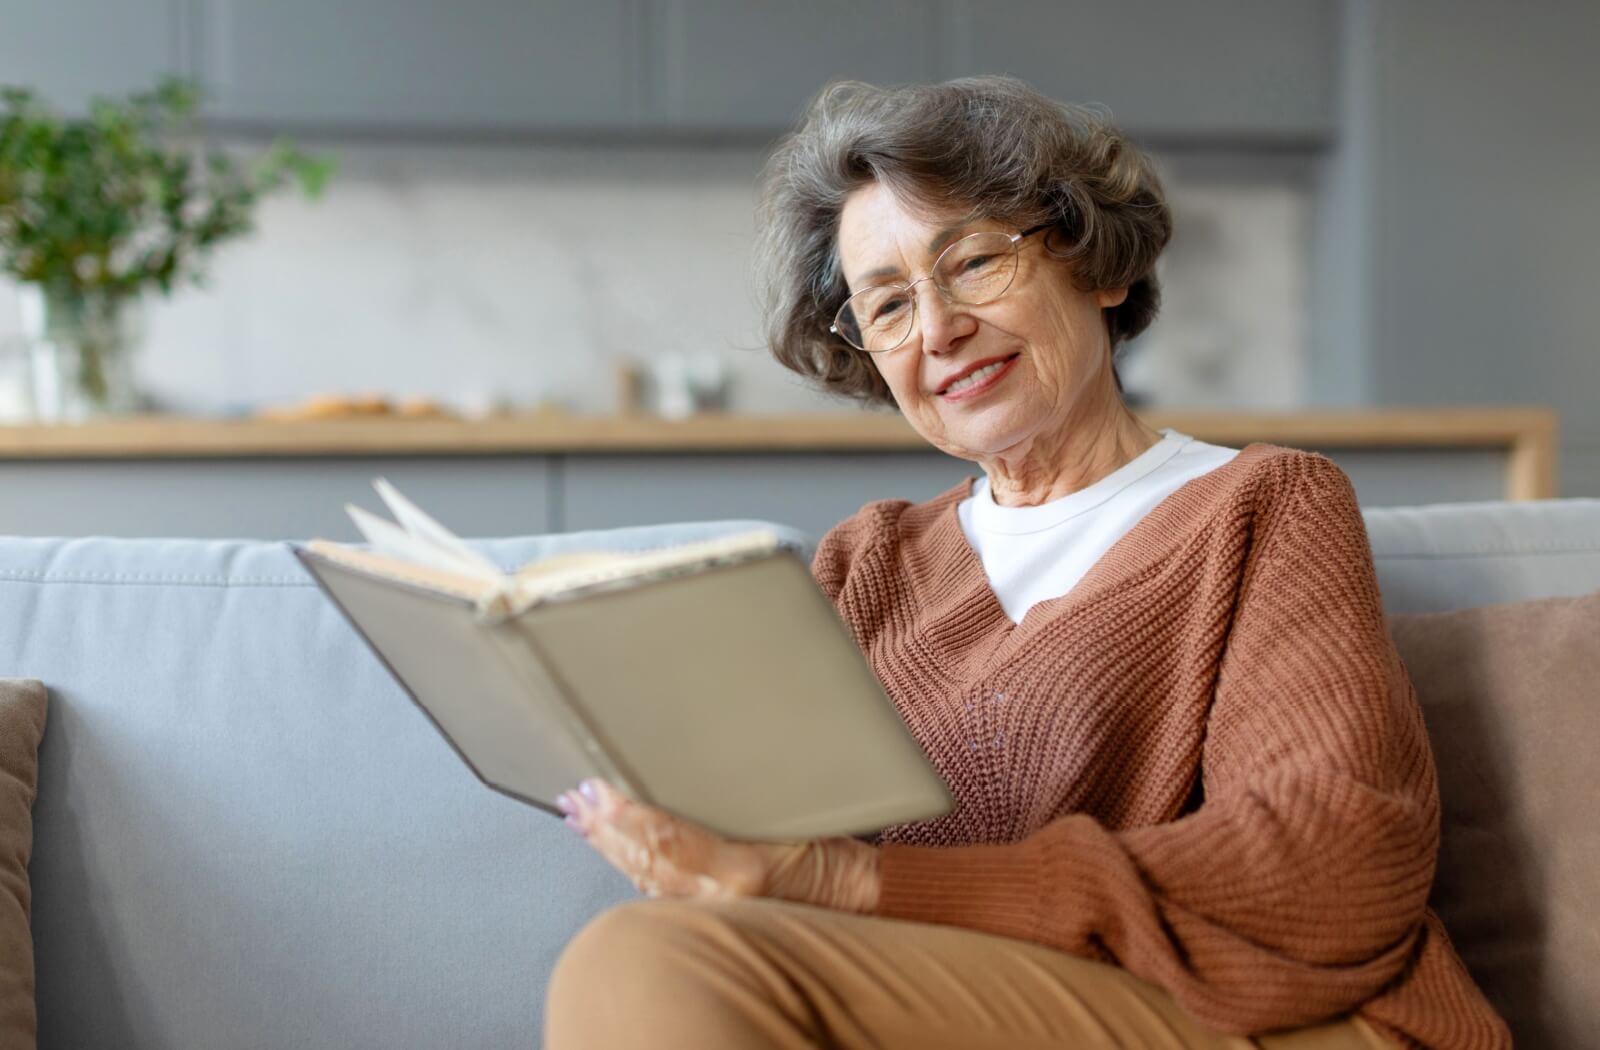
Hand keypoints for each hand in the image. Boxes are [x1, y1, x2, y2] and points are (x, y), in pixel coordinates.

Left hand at [557, 779, 880, 912]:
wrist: (864, 903)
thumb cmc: (839, 858)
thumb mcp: (800, 814)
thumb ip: (744, 800)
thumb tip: (695, 766)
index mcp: (745, 868)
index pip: (669, 838)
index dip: (628, 814)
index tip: (600, 788)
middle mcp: (722, 898)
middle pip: (647, 860)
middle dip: (606, 827)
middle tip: (577, 795)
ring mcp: (716, 913)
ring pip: (646, 879)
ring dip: (609, 845)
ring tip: (581, 816)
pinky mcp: (714, 918)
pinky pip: (660, 894)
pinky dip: (631, 868)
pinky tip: (615, 850)